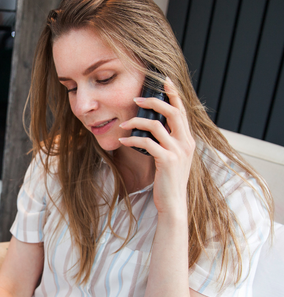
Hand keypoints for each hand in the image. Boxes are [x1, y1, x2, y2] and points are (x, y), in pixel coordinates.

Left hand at [119, 78, 195, 215]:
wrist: (173, 202)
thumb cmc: (168, 180)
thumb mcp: (171, 157)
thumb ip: (167, 141)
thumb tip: (153, 126)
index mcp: (188, 139)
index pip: (182, 110)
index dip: (173, 93)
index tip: (163, 80)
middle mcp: (186, 142)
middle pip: (172, 111)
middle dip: (153, 101)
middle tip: (135, 99)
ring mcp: (178, 151)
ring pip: (156, 126)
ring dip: (136, 122)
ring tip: (123, 124)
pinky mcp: (167, 161)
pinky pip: (147, 143)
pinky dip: (132, 139)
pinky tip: (122, 140)